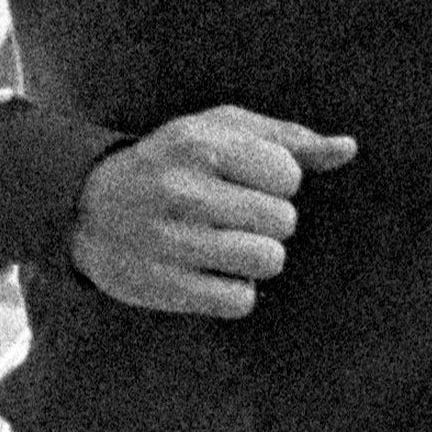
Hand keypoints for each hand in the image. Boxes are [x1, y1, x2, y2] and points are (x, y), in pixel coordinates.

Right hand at [69, 105, 357, 317]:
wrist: (84, 205)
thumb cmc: (171, 162)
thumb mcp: (218, 131)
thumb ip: (287, 139)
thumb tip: (347, 148)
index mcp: (199, 145)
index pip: (288, 176)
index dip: (277, 182)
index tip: (245, 181)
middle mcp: (181, 191)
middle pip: (283, 222)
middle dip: (269, 222)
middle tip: (233, 217)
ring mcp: (168, 241)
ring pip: (266, 262)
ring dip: (256, 258)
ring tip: (225, 245)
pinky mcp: (161, 286)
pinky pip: (240, 301)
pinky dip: (234, 291)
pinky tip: (209, 273)